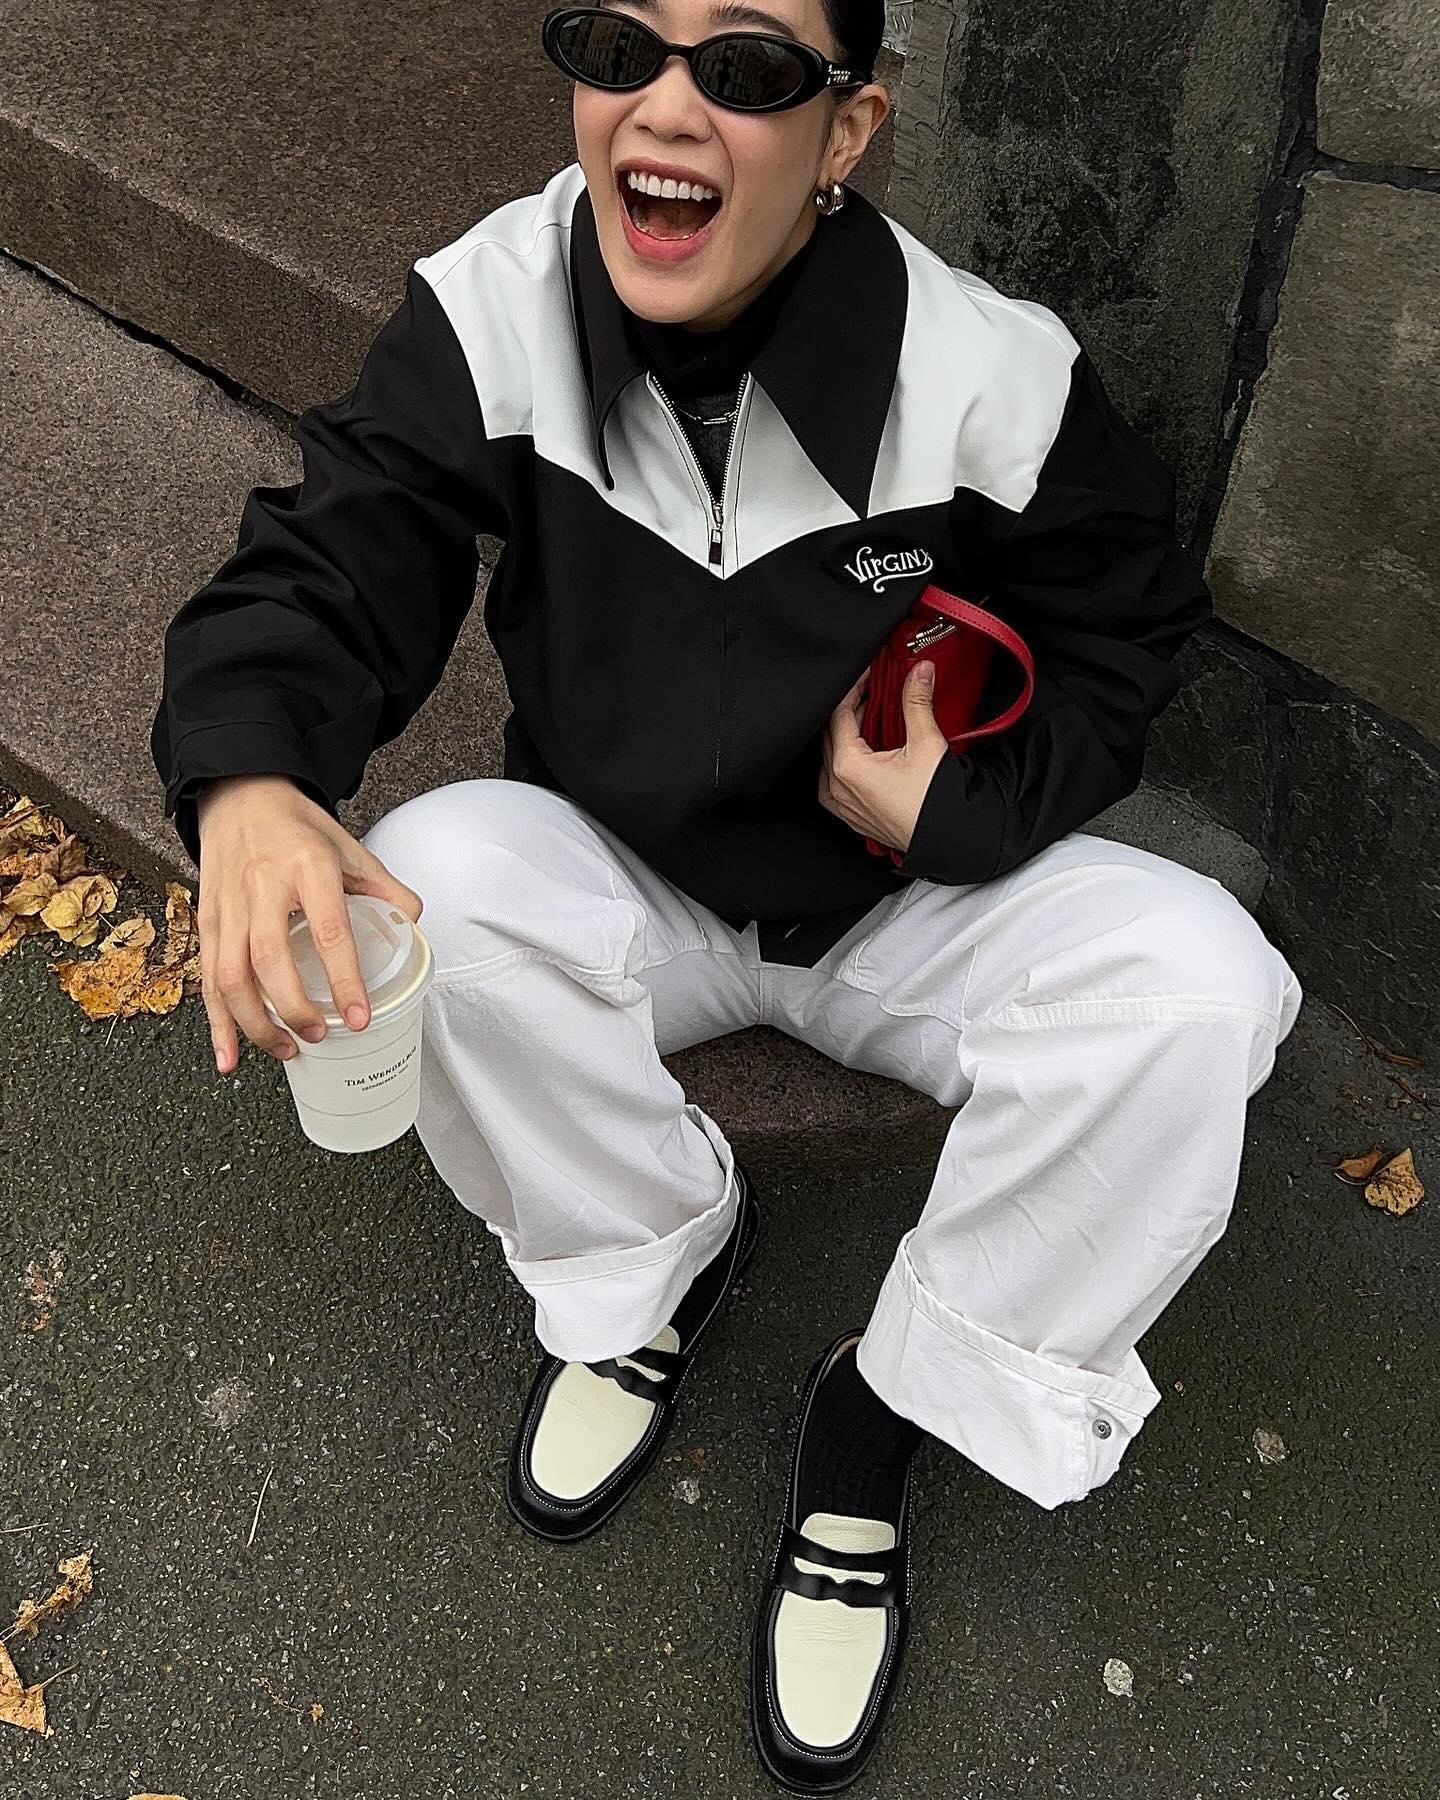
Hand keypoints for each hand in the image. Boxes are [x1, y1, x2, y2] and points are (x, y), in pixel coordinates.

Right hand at [196, 775, 423, 1075]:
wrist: (240, 794)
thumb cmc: (297, 827)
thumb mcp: (349, 847)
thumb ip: (385, 888)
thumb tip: (414, 924)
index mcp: (308, 867)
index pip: (329, 930)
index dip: (344, 979)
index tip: (358, 1017)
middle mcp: (263, 887)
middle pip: (269, 960)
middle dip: (293, 1008)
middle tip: (319, 1036)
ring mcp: (229, 905)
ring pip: (230, 975)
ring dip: (256, 1023)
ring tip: (286, 1050)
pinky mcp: (206, 919)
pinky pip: (207, 977)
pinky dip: (217, 1023)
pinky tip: (229, 1057)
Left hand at [818, 663, 949, 853]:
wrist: (947, 841)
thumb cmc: (934, 803)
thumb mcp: (927, 744)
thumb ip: (917, 702)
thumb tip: (919, 672)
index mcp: (847, 767)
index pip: (838, 714)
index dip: (852, 688)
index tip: (867, 674)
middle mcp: (836, 786)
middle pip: (832, 734)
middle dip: (851, 708)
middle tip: (872, 690)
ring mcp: (842, 804)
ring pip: (831, 757)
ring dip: (848, 734)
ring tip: (872, 717)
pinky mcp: (851, 815)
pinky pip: (835, 780)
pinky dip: (846, 760)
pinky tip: (866, 752)